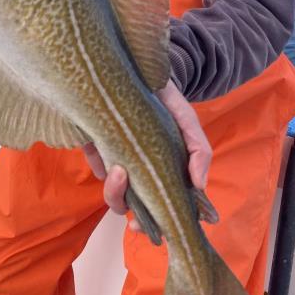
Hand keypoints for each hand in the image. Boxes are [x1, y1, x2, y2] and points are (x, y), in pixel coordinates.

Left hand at [82, 79, 211, 230]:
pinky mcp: (94, 146)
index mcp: (163, 171)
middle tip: (133, 210)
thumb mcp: (187, 119)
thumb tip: (200, 185)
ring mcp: (116, 160)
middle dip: (131, 210)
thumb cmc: (167, 99)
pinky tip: (102, 148)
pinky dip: (99, 164)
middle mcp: (138, 171)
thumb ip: (198, 149)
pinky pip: (95, 165)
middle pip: (132, 206)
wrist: (139, 66)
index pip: (161, 207)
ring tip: (119, 169)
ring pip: (113, 192)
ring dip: (115, 190)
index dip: (157, 224)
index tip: (152, 228)